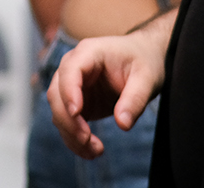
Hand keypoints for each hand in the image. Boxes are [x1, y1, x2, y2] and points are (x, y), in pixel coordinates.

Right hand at [47, 23, 169, 158]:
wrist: (143, 58)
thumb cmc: (143, 61)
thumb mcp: (147, 78)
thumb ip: (135, 99)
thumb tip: (123, 124)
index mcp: (89, 52)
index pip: (70, 70)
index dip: (69, 91)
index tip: (76, 113)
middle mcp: (74, 67)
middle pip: (57, 94)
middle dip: (68, 120)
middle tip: (88, 139)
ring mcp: (72, 85)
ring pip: (58, 112)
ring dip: (71, 134)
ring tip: (95, 151)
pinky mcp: (76, 102)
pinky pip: (67, 123)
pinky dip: (75, 139)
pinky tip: (91, 151)